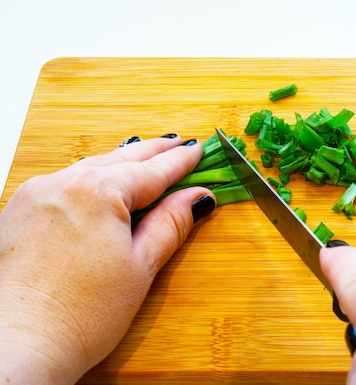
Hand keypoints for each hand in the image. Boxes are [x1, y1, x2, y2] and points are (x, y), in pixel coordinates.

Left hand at [0, 135, 215, 384]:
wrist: (13, 349)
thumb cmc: (78, 315)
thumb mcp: (140, 267)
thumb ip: (171, 224)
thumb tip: (197, 197)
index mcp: (97, 191)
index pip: (152, 170)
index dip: (180, 161)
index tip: (199, 150)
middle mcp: (62, 182)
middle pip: (120, 158)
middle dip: (153, 151)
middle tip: (179, 144)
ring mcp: (35, 194)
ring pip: (90, 167)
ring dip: (122, 161)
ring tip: (146, 156)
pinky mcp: (18, 211)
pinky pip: (66, 181)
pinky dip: (92, 177)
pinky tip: (103, 182)